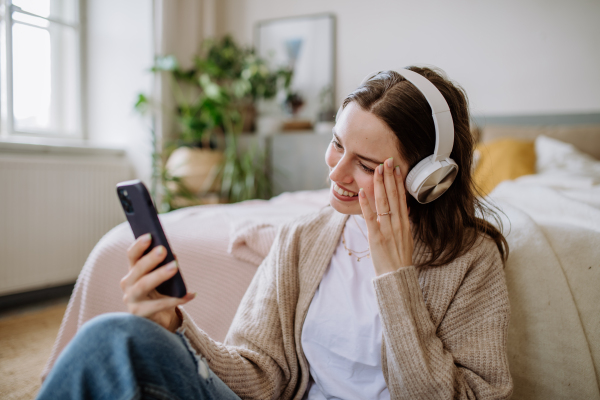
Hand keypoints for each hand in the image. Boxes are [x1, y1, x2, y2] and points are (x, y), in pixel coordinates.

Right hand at [120, 234, 195, 331]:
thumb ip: (164, 266)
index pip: (132, 256)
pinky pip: (158, 305)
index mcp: (133, 271)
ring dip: (159, 274)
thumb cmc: (162, 293)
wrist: (160, 319)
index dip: (139, 245)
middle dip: (150, 259)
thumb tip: (172, 255)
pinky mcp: (139, 314)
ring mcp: (131, 300)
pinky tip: (190, 294)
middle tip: (163, 249)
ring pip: (143, 285)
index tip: (150, 235)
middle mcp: (128, 284)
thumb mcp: (162, 277)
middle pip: (137, 270)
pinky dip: (176, 299)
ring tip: (175, 267)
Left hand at [358, 157, 413, 275]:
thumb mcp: (406, 238)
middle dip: (390, 177)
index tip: (396, 168)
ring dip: (380, 185)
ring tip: (377, 170)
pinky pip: (370, 217)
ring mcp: (387, 229)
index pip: (402, 197)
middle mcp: (398, 223)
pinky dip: (366, 204)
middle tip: (387, 160)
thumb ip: (402, 223)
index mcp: (405, 223)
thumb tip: (402, 211)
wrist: (397, 277)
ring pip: (383, 202)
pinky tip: (363, 192)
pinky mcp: (376, 237)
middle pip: (394, 196)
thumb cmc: (399, 259)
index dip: (398, 182)